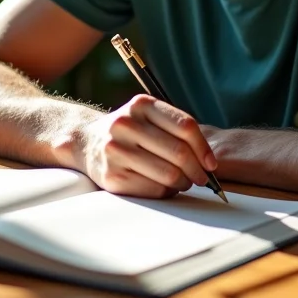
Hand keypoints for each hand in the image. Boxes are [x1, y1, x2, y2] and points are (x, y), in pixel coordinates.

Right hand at [73, 94, 217, 197]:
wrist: (87, 142)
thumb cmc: (130, 132)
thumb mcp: (147, 116)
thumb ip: (175, 130)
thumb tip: (208, 162)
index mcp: (141, 105)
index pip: (185, 126)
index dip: (204, 148)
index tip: (210, 164)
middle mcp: (126, 124)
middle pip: (179, 152)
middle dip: (197, 170)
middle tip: (201, 178)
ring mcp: (117, 150)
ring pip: (169, 174)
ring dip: (183, 183)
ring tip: (183, 182)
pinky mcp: (112, 176)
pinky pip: (154, 189)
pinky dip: (166, 192)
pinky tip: (164, 187)